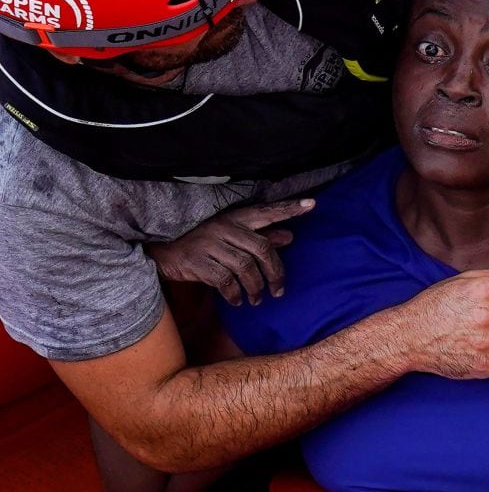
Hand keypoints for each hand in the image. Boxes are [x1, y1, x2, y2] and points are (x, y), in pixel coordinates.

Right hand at [146, 200, 314, 305]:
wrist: (161, 251)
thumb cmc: (203, 242)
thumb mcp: (231, 235)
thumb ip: (261, 236)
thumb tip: (289, 236)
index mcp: (234, 218)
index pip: (267, 212)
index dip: (288, 209)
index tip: (311, 205)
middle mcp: (223, 227)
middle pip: (261, 248)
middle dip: (275, 272)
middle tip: (279, 290)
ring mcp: (208, 244)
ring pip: (245, 267)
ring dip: (255, 287)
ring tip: (257, 299)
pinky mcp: (196, 262)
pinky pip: (224, 281)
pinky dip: (234, 293)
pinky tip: (237, 300)